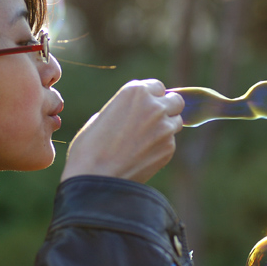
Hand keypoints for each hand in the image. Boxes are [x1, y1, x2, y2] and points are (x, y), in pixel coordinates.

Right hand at [61, 79, 184, 183]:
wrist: (95, 179)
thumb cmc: (90, 148)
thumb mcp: (103, 115)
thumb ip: (125, 108)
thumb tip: (135, 112)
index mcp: (135, 91)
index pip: (158, 86)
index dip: (153, 97)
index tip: (147, 107)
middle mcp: (154, 105)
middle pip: (175, 101)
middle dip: (168, 109)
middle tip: (154, 121)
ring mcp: (164, 127)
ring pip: (176, 122)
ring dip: (166, 128)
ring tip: (144, 141)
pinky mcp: (169, 148)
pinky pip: (171, 143)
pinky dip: (161, 148)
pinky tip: (142, 156)